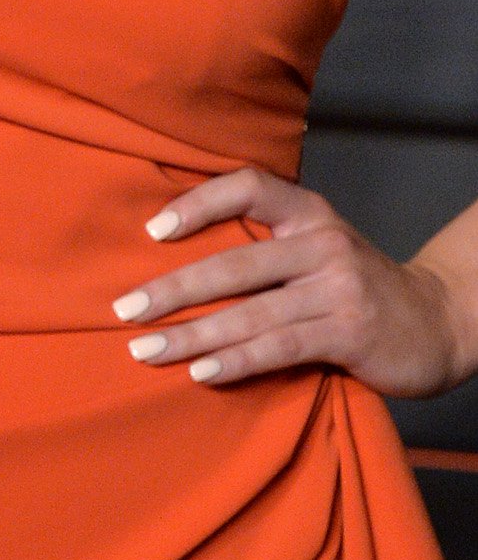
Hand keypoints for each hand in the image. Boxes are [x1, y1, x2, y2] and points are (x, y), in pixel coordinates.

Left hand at [113, 166, 473, 396]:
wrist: (436, 322)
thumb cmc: (353, 286)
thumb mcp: (316, 248)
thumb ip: (264, 246)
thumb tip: (171, 258)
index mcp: (309, 213)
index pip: (249, 187)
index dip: (198, 202)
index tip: (153, 231)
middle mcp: (323, 243)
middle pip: (234, 264)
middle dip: (171, 289)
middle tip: (124, 310)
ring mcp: (339, 289)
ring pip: (250, 314)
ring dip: (190, 336)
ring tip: (144, 350)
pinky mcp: (349, 334)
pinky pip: (279, 348)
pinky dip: (236, 362)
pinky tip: (201, 373)